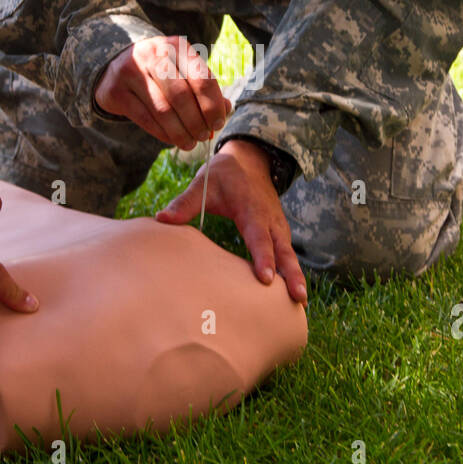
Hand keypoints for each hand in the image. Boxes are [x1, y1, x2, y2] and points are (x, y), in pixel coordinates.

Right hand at [95, 35, 231, 150]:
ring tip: (190, 143)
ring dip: (181, 132)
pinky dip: (163, 134)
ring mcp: (131, 72)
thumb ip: (205, 87)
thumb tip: (226, 109)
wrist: (116, 66)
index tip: (218, 123)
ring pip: (163, 110)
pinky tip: (173, 140)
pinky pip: (145, 119)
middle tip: (204, 136)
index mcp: (176, 46)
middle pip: (182, 95)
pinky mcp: (117, 92)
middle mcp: (153, 54)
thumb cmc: (160, 72)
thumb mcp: (183, 70)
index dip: (213, 105)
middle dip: (197, 121)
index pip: (201, 78)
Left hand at [157, 139, 306, 304]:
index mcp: (251, 210)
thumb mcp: (203, 184)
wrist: (249, 160)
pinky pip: (287, 253)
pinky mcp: (279, 232)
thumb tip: (161, 219)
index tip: (266, 279)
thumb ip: (184, 203)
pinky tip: (292, 293)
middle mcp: (270, 220)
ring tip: (300, 303)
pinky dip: (292, 271)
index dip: (263, 258)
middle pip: (283, 251)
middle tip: (298, 298)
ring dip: (296, 277)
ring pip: (289, 254)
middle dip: (292, 275)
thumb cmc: (224, 174)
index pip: (258, 237)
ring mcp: (278, 226)